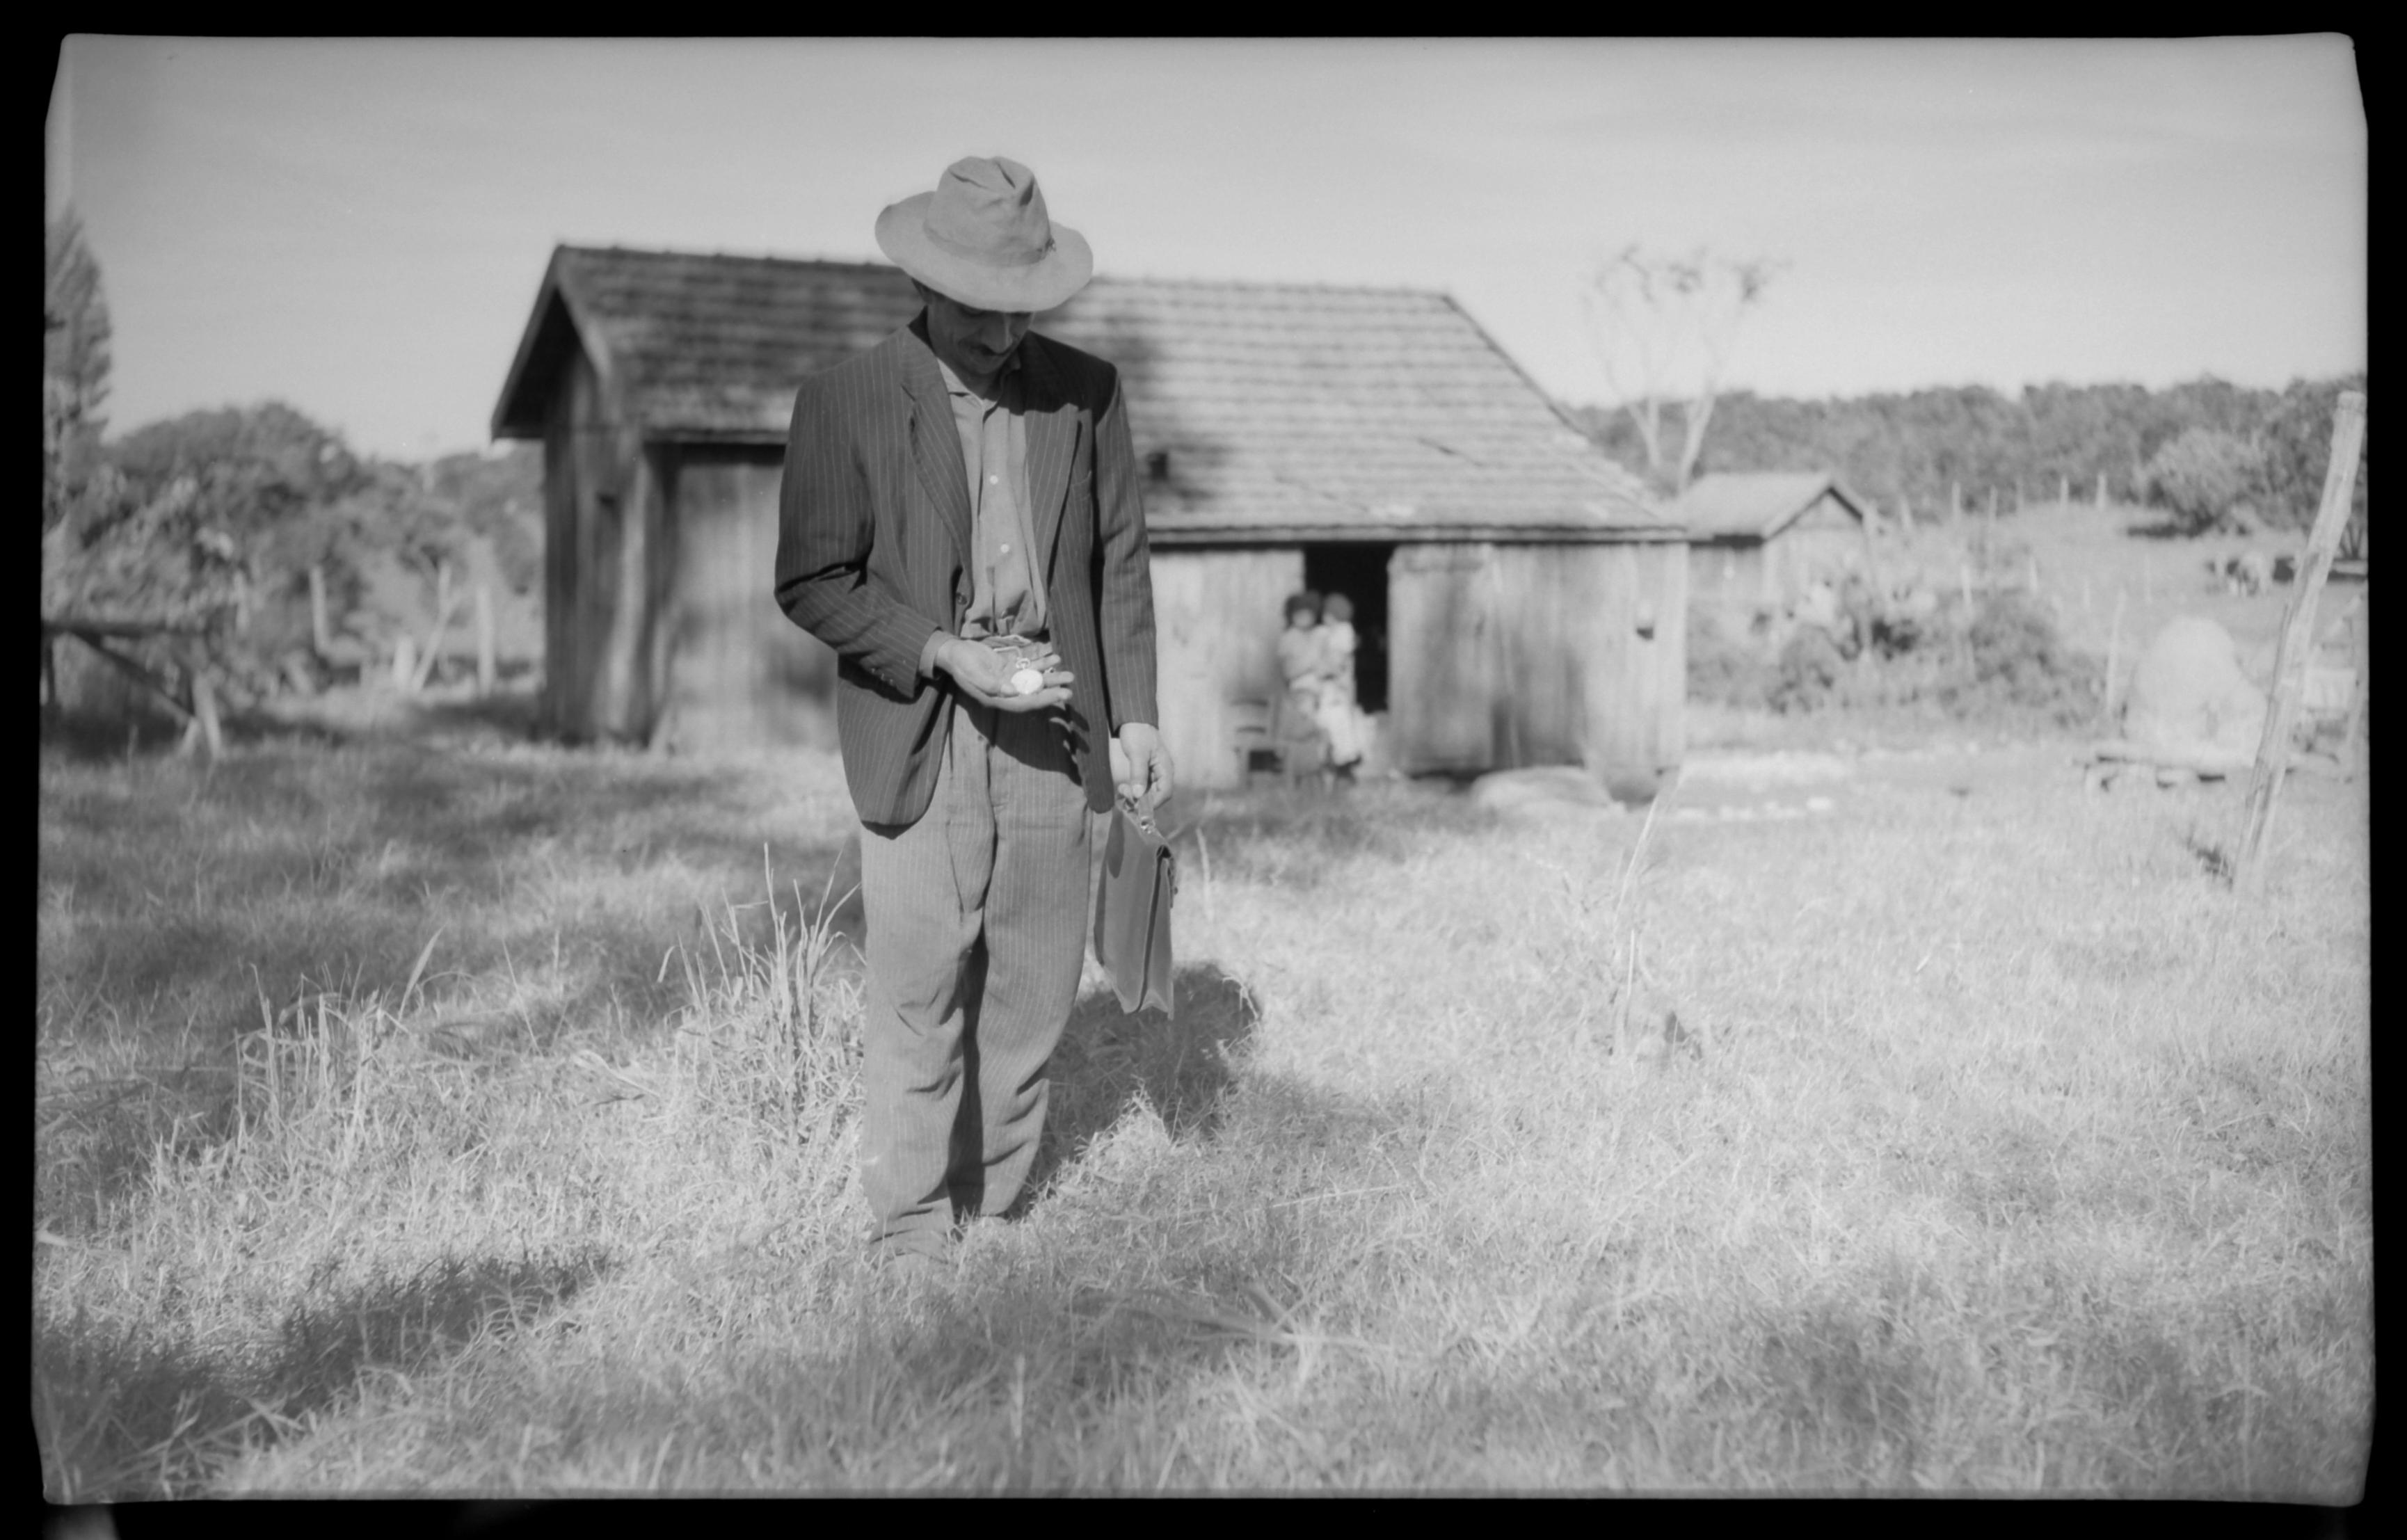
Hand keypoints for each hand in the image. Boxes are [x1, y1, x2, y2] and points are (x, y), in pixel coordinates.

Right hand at [935, 637, 1072, 712]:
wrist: (953, 652)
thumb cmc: (960, 663)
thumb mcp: (972, 672)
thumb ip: (990, 683)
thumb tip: (1012, 691)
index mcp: (996, 698)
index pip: (1023, 703)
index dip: (1042, 700)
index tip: (1059, 696)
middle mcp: (1005, 692)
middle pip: (1032, 694)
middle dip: (1051, 692)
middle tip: (1070, 690)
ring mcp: (1008, 680)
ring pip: (1034, 681)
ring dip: (1051, 678)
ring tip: (1069, 675)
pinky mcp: (1009, 669)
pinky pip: (1028, 667)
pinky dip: (1041, 664)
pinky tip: (1055, 658)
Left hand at [1110, 722, 1172, 805]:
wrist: (1132, 720)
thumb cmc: (1137, 733)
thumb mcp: (1137, 754)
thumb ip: (1138, 774)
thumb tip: (1139, 795)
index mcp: (1166, 768)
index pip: (1165, 792)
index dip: (1153, 802)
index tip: (1138, 806)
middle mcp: (1163, 772)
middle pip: (1157, 795)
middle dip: (1142, 800)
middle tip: (1125, 796)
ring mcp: (1154, 772)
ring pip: (1148, 792)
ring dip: (1136, 796)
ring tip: (1122, 790)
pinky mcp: (1146, 771)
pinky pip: (1143, 786)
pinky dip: (1134, 790)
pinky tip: (1123, 788)